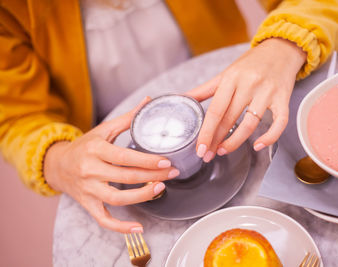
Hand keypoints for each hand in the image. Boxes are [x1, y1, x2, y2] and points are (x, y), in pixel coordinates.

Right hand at [44, 97, 179, 232]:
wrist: (57, 164)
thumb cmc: (85, 146)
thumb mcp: (103, 130)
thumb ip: (127, 118)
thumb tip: (148, 101)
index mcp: (96, 150)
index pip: (125, 157)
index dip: (147, 160)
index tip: (166, 161)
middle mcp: (91, 170)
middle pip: (126, 177)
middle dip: (152, 176)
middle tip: (173, 173)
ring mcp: (89, 189)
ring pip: (117, 198)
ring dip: (142, 196)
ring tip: (160, 189)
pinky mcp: (88, 204)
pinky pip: (104, 219)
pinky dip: (120, 227)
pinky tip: (138, 228)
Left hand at [186, 38, 305, 161]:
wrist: (281, 48)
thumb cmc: (251, 63)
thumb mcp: (226, 73)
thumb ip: (204, 89)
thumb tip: (182, 98)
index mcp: (231, 78)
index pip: (216, 110)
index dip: (206, 132)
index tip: (200, 148)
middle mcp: (249, 84)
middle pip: (229, 119)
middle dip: (216, 140)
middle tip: (207, 155)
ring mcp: (267, 92)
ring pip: (250, 124)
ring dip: (235, 142)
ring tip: (223, 151)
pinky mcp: (284, 98)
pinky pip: (279, 122)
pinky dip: (269, 137)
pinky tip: (257, 146)